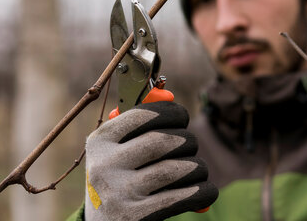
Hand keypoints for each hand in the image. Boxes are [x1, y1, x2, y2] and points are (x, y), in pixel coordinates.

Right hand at [85, 102, 217, 220]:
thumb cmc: (118, 179)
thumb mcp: (116, 152)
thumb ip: (139, 126)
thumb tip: (168, 96)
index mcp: (100, 141)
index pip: (142, 115)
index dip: (170, 112)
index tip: (182, 117)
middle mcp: (104, 165)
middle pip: (162, 141)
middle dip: (186, 141)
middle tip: (190, 146)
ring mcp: (118, 193)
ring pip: (175, 169)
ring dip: (197, 168)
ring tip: (199, 170)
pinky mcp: (134, 218)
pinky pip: (181, 197)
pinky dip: (202, 191)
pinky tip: (206, 191)